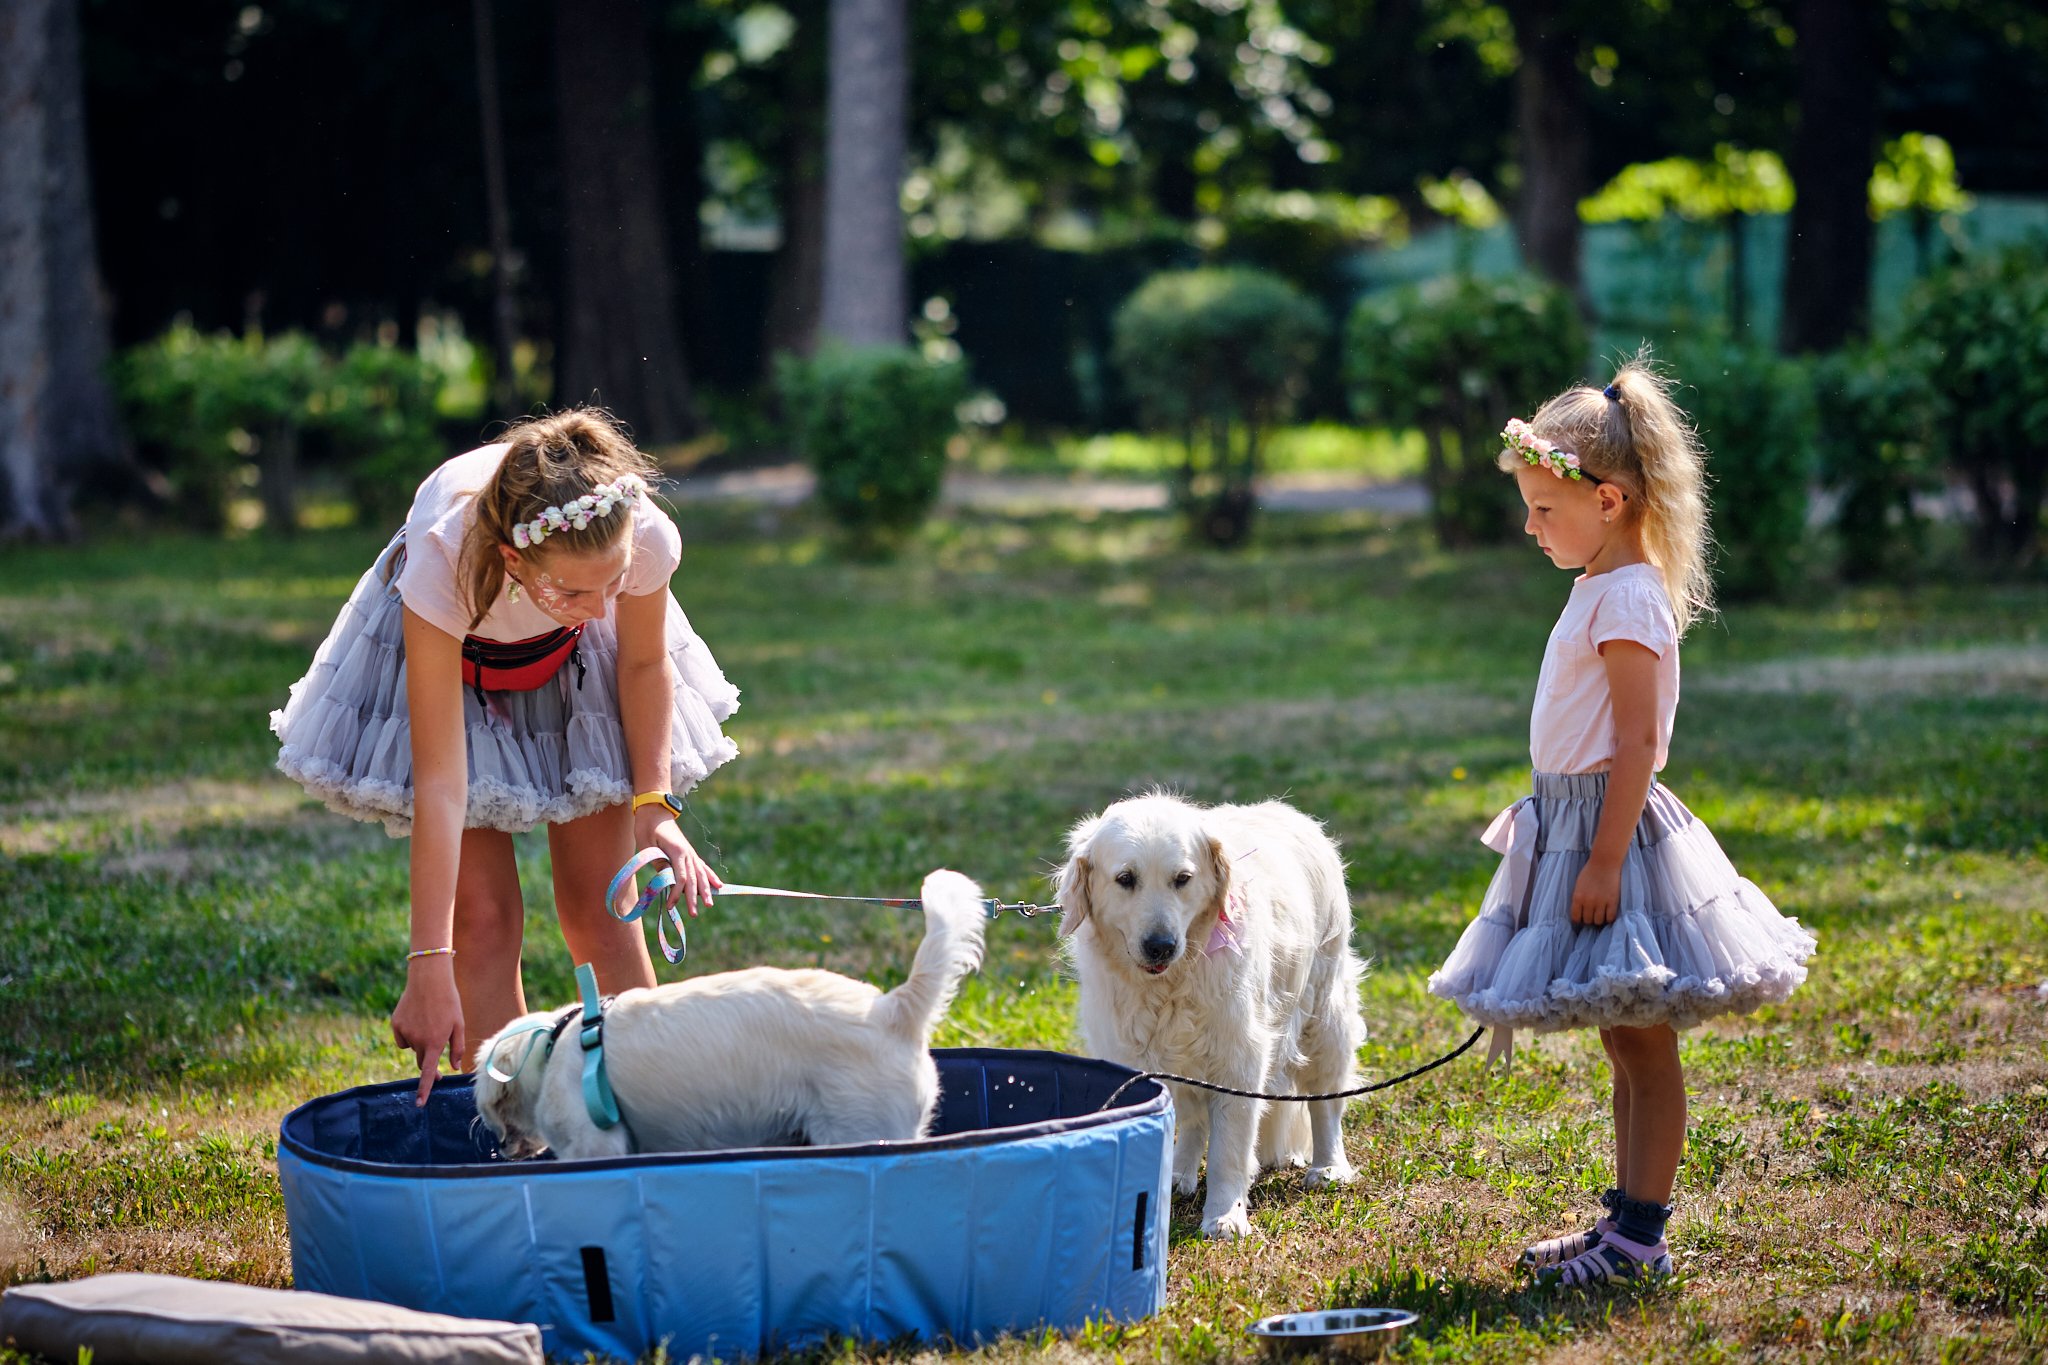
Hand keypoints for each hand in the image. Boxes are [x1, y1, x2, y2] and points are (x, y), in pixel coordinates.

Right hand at [391, 956, 464, 1105]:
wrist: (429, 979)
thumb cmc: (449, 1002)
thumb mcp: (458, 1024)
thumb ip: (456, 1048)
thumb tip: (454, 1067)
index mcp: (434, 1042)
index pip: (427, 1072)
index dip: (424, 1089)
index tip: (419, 1104)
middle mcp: (417, 1040)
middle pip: (421, 1060)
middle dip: (428, 1060)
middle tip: (437, 1048)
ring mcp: (404, 1032)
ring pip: (412, 1048)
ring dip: (420, 1042)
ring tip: (429, 1022)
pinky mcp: (395, 1024)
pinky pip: (403, 1038)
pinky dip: (409, 1034)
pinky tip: (416, 1019)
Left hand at [634, 806, 721, 914]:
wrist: (654, 811)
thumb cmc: (647, 828)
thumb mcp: (647, 846)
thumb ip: (660, 863)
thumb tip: (669, 880)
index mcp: (677, 851)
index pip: (681, 877)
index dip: (677, 893)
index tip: (671, 905)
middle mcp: (687, 853)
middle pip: (694, 878)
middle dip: (694, 897)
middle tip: (695, 914)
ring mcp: (690, 852)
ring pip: (701, 874)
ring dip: (706, 890)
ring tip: (710, 904)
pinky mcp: (690, 853)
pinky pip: (702, 867)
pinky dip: (711, 877)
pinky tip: (719, 886)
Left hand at [1569, 860, 1621, 926]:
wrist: (1604, 863)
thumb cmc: (1590, 872)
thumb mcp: (1578, 885)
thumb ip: (1578, 898)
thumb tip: (1579, 911)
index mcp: (1577, 897)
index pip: (1575, 917)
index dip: (1578, 919)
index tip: (1581, 918)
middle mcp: (1588, 902)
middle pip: (1587, 920)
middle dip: (1589, 919)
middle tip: (1592, 915)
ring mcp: (1601, 902)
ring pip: (1598, 921)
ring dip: (1599, 919)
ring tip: (1600, 915)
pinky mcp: (1613, 901)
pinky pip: (1610, 917)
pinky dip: (1609, 918)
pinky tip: (1608, 914)